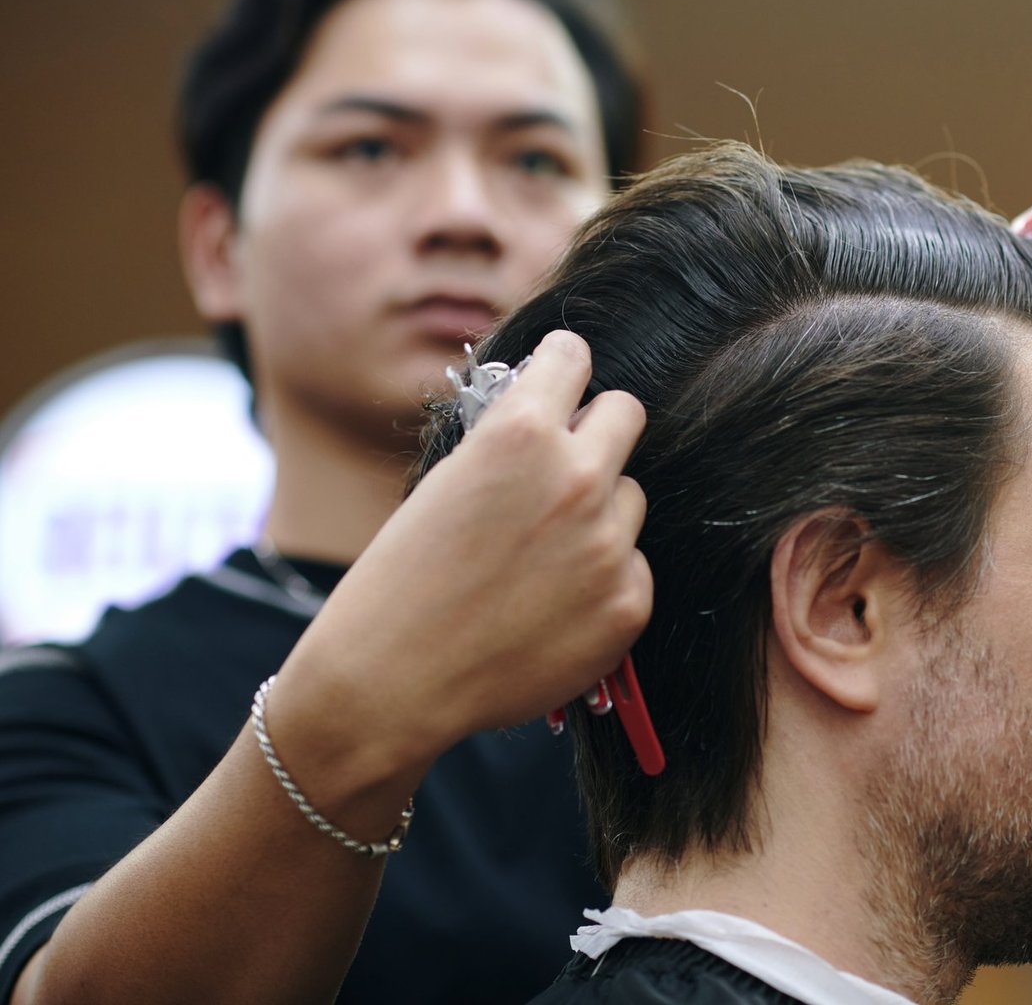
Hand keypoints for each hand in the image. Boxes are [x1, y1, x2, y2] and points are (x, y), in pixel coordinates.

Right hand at [282, 330, 651, 766]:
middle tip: (569, 460)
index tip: (561, 379)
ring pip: (630, 497)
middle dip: (598, 428)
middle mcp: (577, 478)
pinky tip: (549, 608)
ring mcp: (610, 544)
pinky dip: (602, 581)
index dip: (562, 368)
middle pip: (627, 414)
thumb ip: (508, 445)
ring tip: (539, 558)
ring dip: (599, 513)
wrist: (391, 681)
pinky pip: (632, 568)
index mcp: (521, 433)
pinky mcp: (629, 603)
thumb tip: (554, 417)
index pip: (574, 357)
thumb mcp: (446, 482)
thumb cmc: (402, 580)